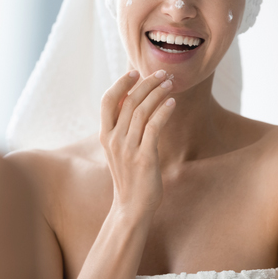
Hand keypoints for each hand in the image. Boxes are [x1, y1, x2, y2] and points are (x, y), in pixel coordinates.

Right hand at [99, 69, 175, 216]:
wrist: (131, 206)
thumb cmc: (128, 176)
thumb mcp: (118, 149)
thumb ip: (122, 127)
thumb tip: (134, 102)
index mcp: (105, 135)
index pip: (108, 100)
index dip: (121, 83)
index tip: (135, 72)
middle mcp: (114, 139)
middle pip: (129, 101)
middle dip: (146, 83)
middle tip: (162, 73)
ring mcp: (128, 148)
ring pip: (142, 111)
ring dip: (157, 93)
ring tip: (169, 84)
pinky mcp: (144, 157)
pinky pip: (154, 127)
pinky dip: (163, 112)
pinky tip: (172, 103)